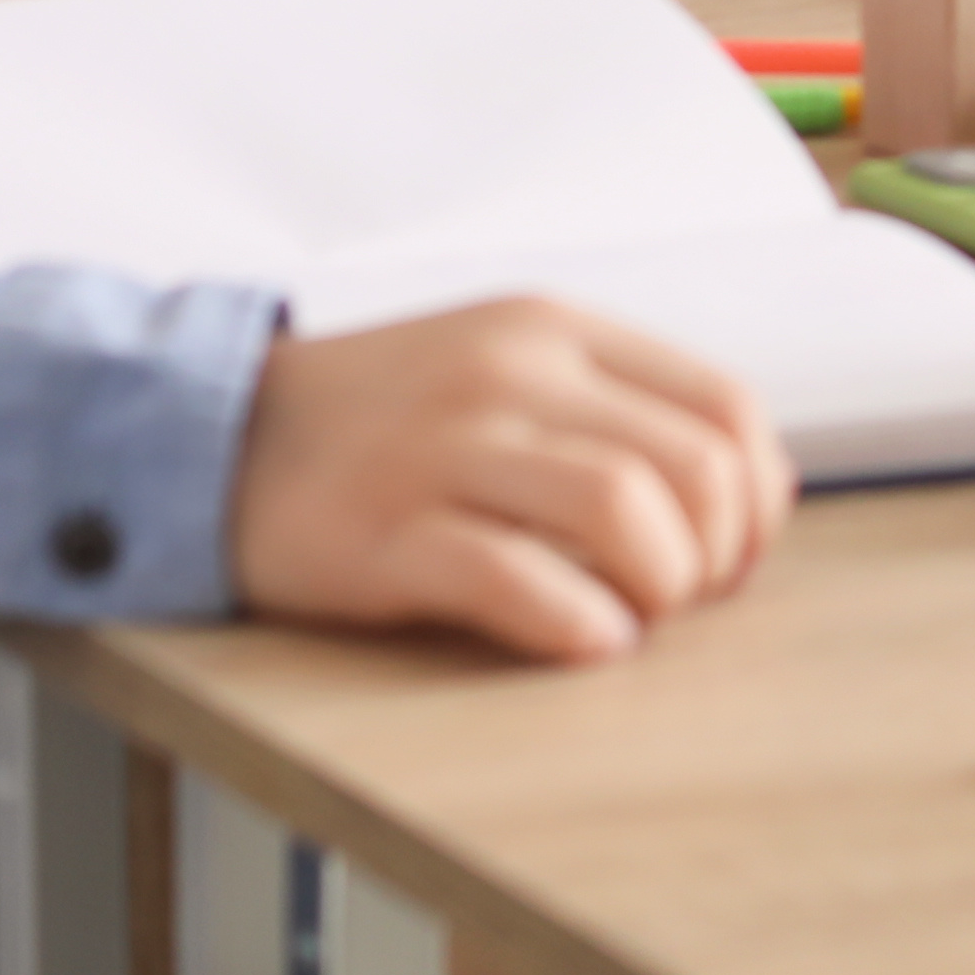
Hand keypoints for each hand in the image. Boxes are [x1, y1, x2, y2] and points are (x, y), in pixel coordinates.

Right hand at [226, 299, 788, 665]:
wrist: (215, 434)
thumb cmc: (385, 418)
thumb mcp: (507, 368)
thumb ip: (614, 405)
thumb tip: (745, 489)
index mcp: (555, 331)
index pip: (723, 404)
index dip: (759, 496)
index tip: (736, 556)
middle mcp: (511, 375)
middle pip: (690, 464)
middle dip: (717, 552)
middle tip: (685, 600)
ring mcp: (445, 450)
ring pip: (622, 507)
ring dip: (661, 585)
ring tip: (638, 619)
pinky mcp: (383, 533)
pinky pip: (513, 576)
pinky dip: (576, 621)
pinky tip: (589, 643)